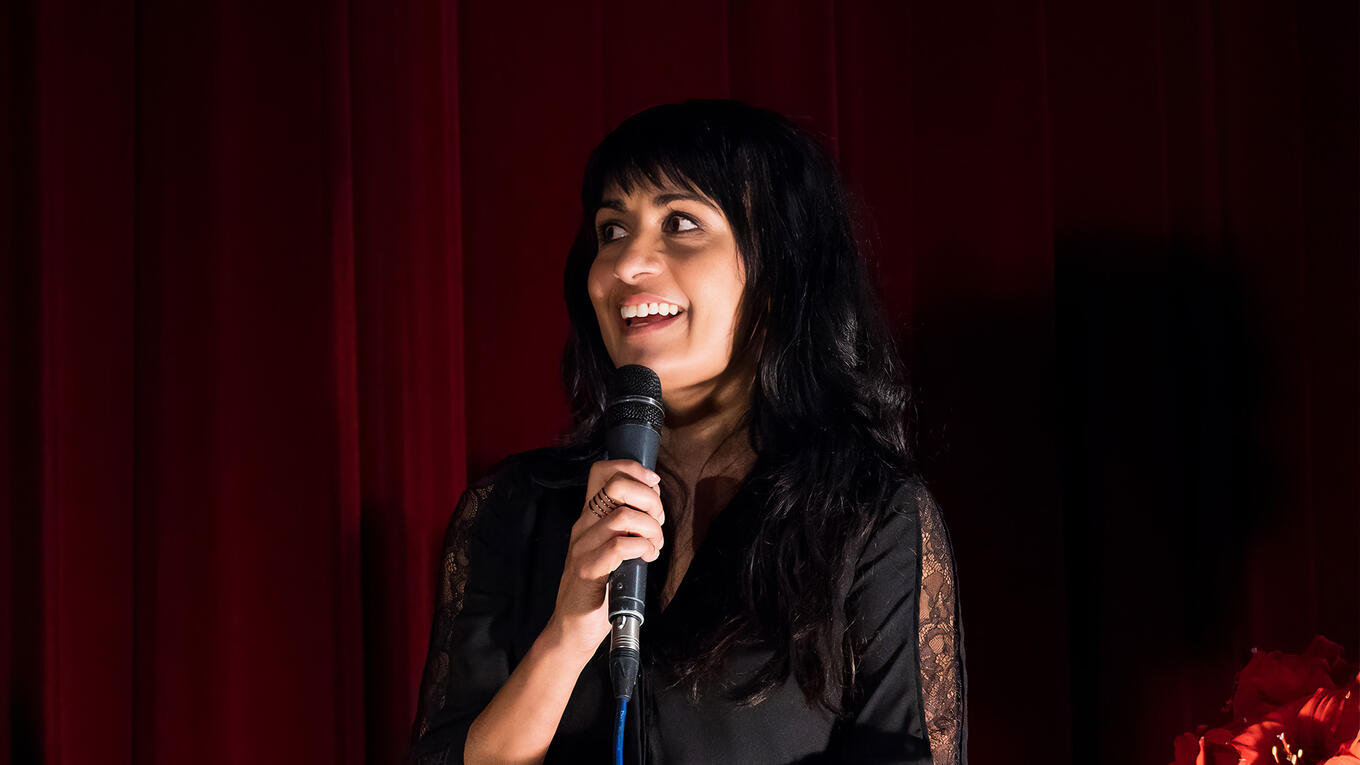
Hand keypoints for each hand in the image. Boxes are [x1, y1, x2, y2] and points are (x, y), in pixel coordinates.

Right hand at [545, 459, 664, 658]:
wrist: (573, 629)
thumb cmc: (599, 589)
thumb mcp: (612, 549)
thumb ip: (627, 526)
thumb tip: (654, 503)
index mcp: (590, 518)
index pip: (604, 471)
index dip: (633, 469)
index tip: (654, 484)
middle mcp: (583, 527)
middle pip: (617, 485)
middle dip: (650, 499)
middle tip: (658, 523)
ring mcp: (582, 547)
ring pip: (624, 516)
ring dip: (651, 529)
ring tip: (654, 547)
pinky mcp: (587, 570)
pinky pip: (619, 546)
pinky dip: (642, 548)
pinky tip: (646, 558)